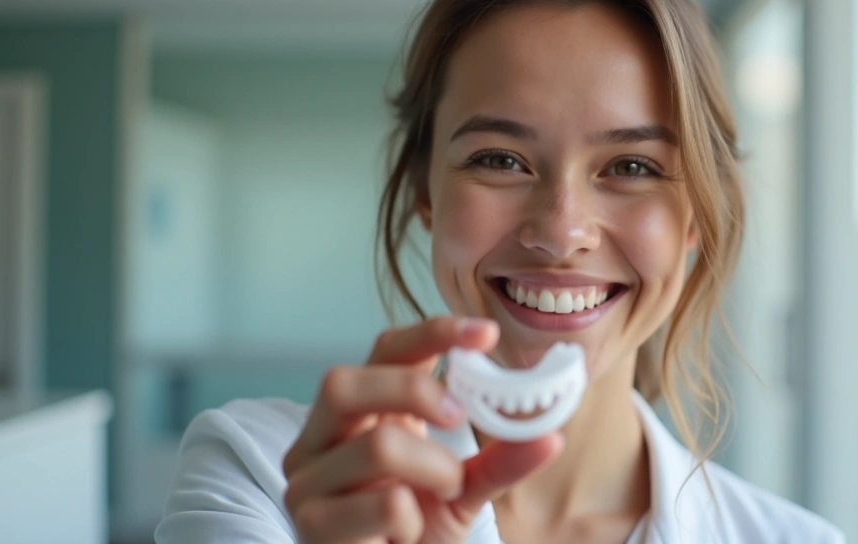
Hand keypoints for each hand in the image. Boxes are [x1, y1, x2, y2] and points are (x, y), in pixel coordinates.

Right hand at [281, 316, 562, 542]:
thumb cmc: (417, 527)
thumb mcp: (465, 488)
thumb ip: (500, 460)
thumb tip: (549, 437)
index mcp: (361, 411)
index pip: (384, 350)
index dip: (432, 333)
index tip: (486, 333)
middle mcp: (321, 437)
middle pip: (345, 381)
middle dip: (414, 391)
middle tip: (458, 416)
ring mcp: (308, 479)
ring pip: (377, 446)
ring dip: (434, 469)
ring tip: (444, 492)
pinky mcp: (310, 524)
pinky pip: (384, 504)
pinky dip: (414, 518)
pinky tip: (405, 532)